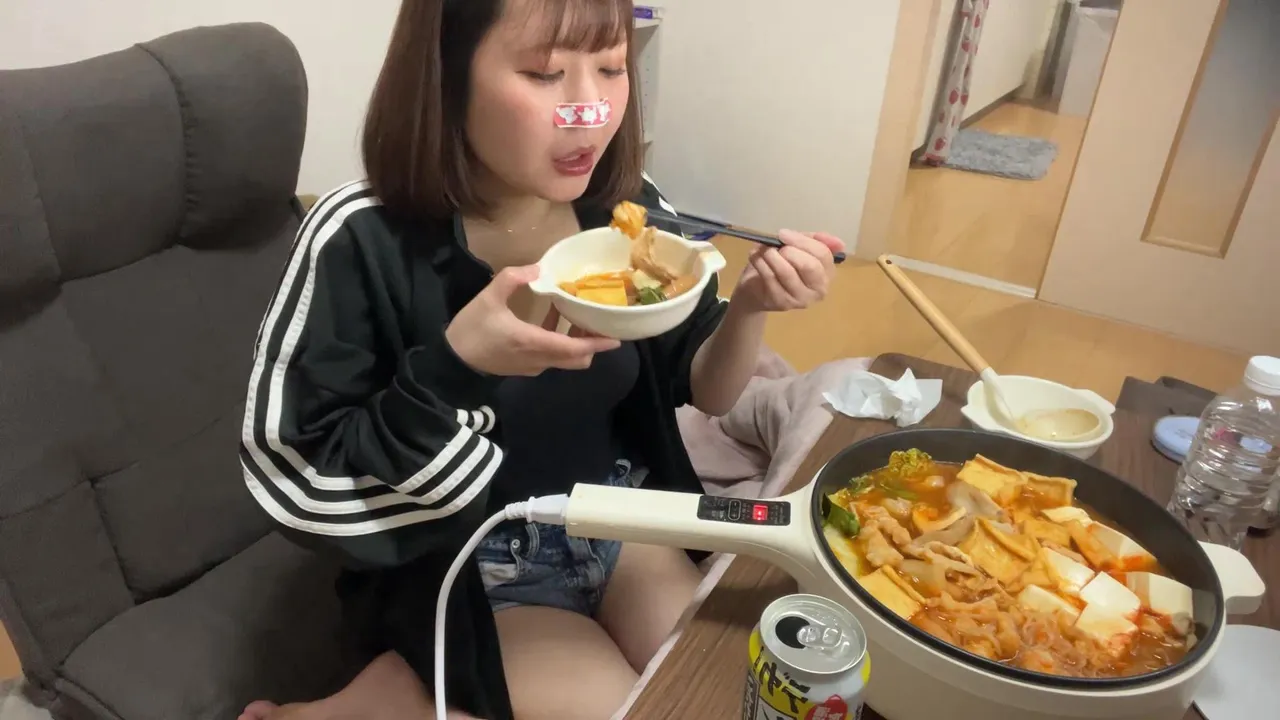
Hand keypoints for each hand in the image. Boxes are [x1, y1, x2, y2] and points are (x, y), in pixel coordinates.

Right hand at [446, 265, 619, 375]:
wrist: (452, 362)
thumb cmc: (471, 331)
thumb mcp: (488, 298)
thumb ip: (513, 279)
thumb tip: (538, 268)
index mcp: (534, 343)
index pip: (574, 349)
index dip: (597, 344)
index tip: (616, 338)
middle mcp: (539, 359)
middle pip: (577, 359)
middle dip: (592, 343)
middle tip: (598, 320)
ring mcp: (533, 366)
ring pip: (566, 359)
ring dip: (576, 341)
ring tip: (579, 314)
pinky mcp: (526, 366)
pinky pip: (553, 357)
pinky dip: (560, 341)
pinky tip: (554, 318)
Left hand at [732, 230, 843, 312]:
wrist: (756, 289)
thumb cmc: (781, 265)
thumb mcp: (798, 247)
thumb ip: (815, 240)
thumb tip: (839, 243)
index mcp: (827, 273)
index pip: (823, 254)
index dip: (802, 241)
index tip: (783, 234)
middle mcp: (820, 290)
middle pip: (810, 265)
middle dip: (789, 250)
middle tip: (775, 246)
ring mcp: (801, 299)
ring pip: (787, 272)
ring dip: (771, 255)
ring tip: (762, 250)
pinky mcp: (782, 303)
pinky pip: (771, 278)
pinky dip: (760, 263)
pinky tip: (755, 258)